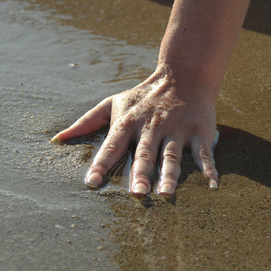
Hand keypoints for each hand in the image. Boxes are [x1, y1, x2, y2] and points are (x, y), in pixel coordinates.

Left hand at [51, 67, 218, 194]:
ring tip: (165, 193)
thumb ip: (87, 121)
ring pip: (171, 155)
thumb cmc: (143, 96)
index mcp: (129, 122)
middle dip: (140, 173)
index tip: (92, 183)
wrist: (183, 75)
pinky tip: (212, 186)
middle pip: (144, 154)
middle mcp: (151, 127)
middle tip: (136, 194)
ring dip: (169, 175)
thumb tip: (58, 139)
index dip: (101, 164)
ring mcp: (176, 129)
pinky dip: (209, 169)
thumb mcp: (113, 103)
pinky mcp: (198, 131)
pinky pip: (203, 153)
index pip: (112, 145)